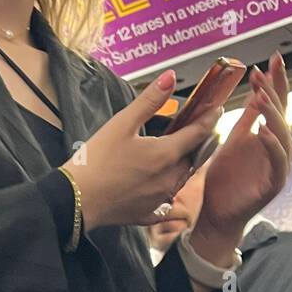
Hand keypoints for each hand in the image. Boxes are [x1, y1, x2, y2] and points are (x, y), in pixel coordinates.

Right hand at [65, 71, 223, 231]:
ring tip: (173, 154)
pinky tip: (157, 185)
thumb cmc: (96, 161)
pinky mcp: (149, 214)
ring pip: (180, 178)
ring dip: (182, 165)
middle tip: (193, 130)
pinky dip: (166, 190)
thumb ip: (149, 101)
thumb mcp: (121, 124)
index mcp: (166, 154)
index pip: (198, 133)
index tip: (216, 109)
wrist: (76, 200)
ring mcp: (160, 199)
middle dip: (196, 143)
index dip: (209, 118)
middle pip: (192, 157)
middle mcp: (169, 179)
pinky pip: (166, 202)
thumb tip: (169, 77)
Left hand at [193, 53, 291, 251]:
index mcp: (268, 135)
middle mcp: (278, 148)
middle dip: (274, 92)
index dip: (277, 81)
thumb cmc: (224, 180)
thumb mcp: (233, 141)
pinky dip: (272, 145)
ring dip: (272, 114)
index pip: (277, 102)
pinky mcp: (274, 184)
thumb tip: (255, 90)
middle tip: (263, 74)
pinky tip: (263, 130)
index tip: (275, 58)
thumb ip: (246, 117)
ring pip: (282, 135)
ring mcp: (278, 166)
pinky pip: (277, 162)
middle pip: (282, 114)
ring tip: (261, 97)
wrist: (217, 214)